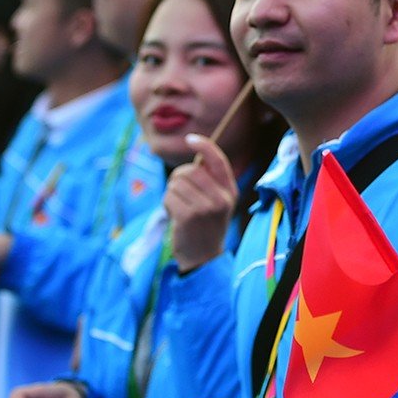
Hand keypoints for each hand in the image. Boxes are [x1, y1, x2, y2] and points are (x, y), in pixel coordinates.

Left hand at [164, 135, 236, 271]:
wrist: (202, 258)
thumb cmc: (204, 225)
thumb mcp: (216, 202)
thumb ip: (210, 180)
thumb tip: (195, 151)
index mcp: (230, 191)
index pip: (218, 160)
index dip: (204, 145)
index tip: (190, 139)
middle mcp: (221, 198)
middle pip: (190, 170)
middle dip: (178, 178)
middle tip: (179, 193)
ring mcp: (206, 208)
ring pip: (176, 183)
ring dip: (171, 193)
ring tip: (179, 208)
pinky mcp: (189, 216)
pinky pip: (169, 196)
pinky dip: (167, 204)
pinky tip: (174, 216)